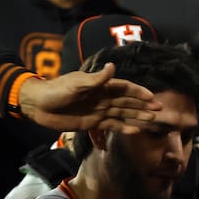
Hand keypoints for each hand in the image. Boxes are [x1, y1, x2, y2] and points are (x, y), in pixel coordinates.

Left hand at [17, 63, 160, 133]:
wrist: (39, 105)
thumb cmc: (56, 90)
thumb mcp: (77, 84)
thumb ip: (97, 79)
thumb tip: (112, 67)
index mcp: (99, 85)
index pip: (124, 88)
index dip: (138, 92)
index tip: (152, 97)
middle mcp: (102, 97)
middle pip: (127, 102)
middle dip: (143, 105)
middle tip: (159, 110)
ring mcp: (99, 111)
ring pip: (122, 114)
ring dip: (137, 117)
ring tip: (152, 120)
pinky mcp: (93, 123)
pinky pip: (111, 126)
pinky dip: (123, 128)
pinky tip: (135, 131)